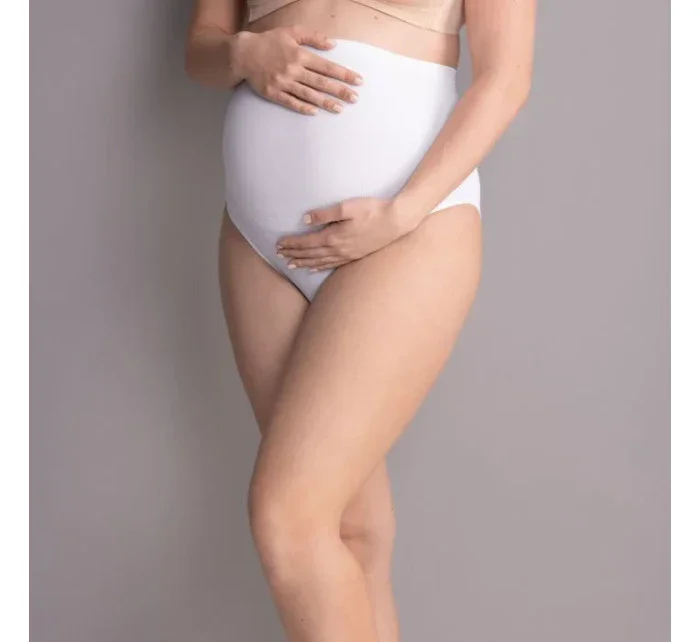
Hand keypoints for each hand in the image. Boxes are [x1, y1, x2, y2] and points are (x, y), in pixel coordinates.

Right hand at [237, 26, 362, 114]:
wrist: (243, 54)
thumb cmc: (269, 42)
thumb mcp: (291, 32)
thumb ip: (313, 37)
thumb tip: (333, 45)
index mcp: (300, 55)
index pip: (327, 66)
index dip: (344, 74)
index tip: (358, 81)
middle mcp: (293, 69)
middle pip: (321, 82)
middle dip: (340, 91)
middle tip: (355, 99)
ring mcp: (283, 83)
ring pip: (309, 95)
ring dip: (325, 103)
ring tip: (340, 109)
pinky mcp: (273, 93)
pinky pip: (291, 102)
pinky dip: (303, 107)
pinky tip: (315, 112)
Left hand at [276, 197, 419, 270]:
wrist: (397, 221)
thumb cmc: (373, 210)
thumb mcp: (347, 207)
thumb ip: (324, 213)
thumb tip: (305, 220)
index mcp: (334, 236)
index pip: (306, 243)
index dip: (291, 244)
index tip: (278, 244)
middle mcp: (338, 249)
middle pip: (310, 254)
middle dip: (293, 255)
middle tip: (279, 256)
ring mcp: (347, 255)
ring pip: (319, 262)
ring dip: (303, 263)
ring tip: (290, 265)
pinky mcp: (354, 255)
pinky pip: (332, 265)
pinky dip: (319, 267)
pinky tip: (313, 268)